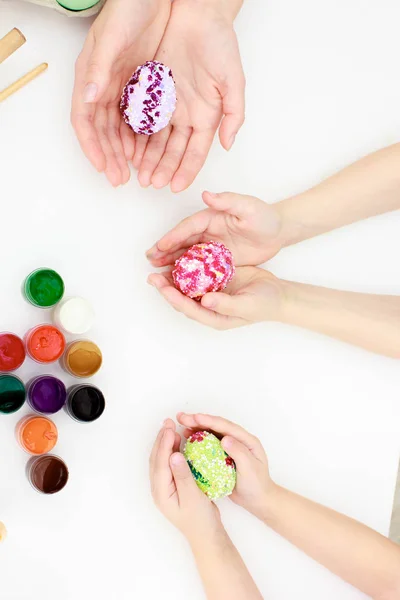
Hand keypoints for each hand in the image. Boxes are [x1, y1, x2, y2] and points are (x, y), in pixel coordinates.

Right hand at [71, 0, 170, 186]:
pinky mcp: (142, 87)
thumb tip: (88, 98)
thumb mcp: (112, 37)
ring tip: (135, 172)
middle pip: (103, 130)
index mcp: (91, 76)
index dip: (92, 145)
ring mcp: (123, 88)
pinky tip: (148, 152)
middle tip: (120, 178)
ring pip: (120, 128)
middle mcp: (104, 86)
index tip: (103, 167)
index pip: (85, 119)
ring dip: (125, 151)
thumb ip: (100, 68)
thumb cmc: (129, 8)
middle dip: (110, 156)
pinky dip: (141, 137)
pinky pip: (138, 119)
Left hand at [135, 0, 244, 191]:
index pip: (195, 152)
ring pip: (156, 139)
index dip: (186, 170)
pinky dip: (136, 136)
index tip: (175, 187)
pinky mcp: (151, 91)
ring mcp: (168, 105)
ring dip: (148, 158)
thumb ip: (234, 114)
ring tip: (139, 173)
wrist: (196, 12)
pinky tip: (129, 149)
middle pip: (173, 151)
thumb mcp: (234, 80)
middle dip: (163, 169)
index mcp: (206, 117)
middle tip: (151, 184)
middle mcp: (186, 115)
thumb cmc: (220, 43)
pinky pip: (141, 119)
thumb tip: (228, 144)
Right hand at [147, 191, 283, 266]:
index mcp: (210, 217)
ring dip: (171, 262)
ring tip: (156, 271)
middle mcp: (207, 231)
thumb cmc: (265, 217)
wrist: (278, 232)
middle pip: (181, 241)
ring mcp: (211, 246)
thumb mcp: (248, 206)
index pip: (188, 227)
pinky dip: (186, 272)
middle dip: (165, 250)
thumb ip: (228, 200)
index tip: (160, 246)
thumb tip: (206, 194)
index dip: (173, 236)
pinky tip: (176, 280)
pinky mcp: (217, 259)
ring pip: (186, 254)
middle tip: (149, 259)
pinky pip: (198, 267)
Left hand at [148, 266, 284, 329]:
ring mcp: (212, 292)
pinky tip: (180, 256)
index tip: (160, 285)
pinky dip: (189, 267)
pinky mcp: (217, 280)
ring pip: (188, 286)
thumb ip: (226, 304)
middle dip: (166, 287)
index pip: (187, 307)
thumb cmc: (264, 304)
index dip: (172, 296)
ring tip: (159, 265)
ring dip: (174, 277)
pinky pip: (199, 274)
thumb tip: (205, 301)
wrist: (278, 294)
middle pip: (182, 298)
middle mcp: (209, 306)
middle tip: (151, 275)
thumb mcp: (247, 304)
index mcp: (213, 316)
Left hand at [150, 419, 222, 542]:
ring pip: (161, 460)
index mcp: (161, 492)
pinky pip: (168, 464)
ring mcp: (165, 487)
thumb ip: (183, 476)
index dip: (164, 444)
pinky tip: (179, 443)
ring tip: (172, 428)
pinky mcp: (172, 485)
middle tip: (169, 422)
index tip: (170, 428)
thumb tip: (173, 455)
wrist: (206, 534)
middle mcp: (159, 489)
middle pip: (157, 459)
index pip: (160, 463)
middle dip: (161, 440)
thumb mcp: (193, 497)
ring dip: (165, 444)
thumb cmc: (200, 519)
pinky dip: (171, 451)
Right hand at [177, 413, 276, 519]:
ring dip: (197, 428)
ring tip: (182, 425)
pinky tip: (187, 439)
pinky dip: (198, 440)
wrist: (258, 499)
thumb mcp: (250, 469)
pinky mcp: (223, 455)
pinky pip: (209, 444)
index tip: (195, 418)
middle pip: (217, 426)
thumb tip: (225, 438)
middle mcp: (238, 440)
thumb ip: (239, 453)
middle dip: (199, 420)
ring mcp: (230, 446)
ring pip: (211, 433)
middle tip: (182, 417)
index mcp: (247, 440)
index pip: (226, 427)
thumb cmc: (256, 486)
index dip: (210, 421)